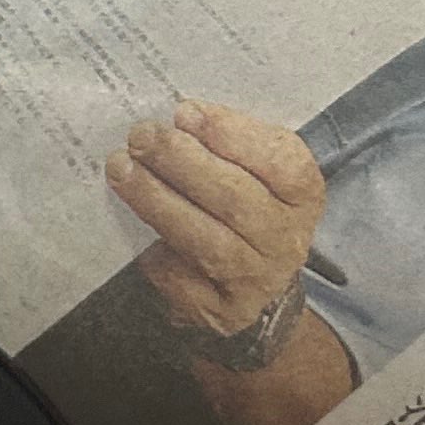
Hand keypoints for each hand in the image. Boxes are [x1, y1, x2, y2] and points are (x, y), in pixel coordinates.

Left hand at [109, 101, 323, 343]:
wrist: (253, 284)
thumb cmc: (246, 205)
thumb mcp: (254, 169)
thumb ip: (227, 142)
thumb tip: (182, 118)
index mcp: (302, 195)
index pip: (283, 163)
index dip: (233, 135)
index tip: (184, 113)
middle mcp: (286, 240)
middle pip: (237, 200)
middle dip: (182, 163)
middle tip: (141, 136)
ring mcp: (258, 280)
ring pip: (207, 241)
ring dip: (158, 202)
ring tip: (122, 170)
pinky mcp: (224, 311)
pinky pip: (183, 280)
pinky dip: (155, 252)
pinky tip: (132, 227)